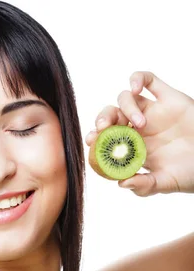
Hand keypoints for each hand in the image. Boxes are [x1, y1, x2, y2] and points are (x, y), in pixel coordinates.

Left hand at [86, 71, 193, 195]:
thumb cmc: (189, 173)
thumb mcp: (165, 183)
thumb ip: (144, 185)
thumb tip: (122, 183)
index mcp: (132, 148)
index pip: (106, 139)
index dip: (96, 138)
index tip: (92, 141)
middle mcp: (139, 129)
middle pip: (111, 115)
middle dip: (103, 119)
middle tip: (103, 128)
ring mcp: (153, 112)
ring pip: (126, 98)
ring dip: (125, 107)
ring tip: (139, 124)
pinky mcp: (168, 97)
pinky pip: (149, 80)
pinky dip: (137, 78)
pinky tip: (135, 88)